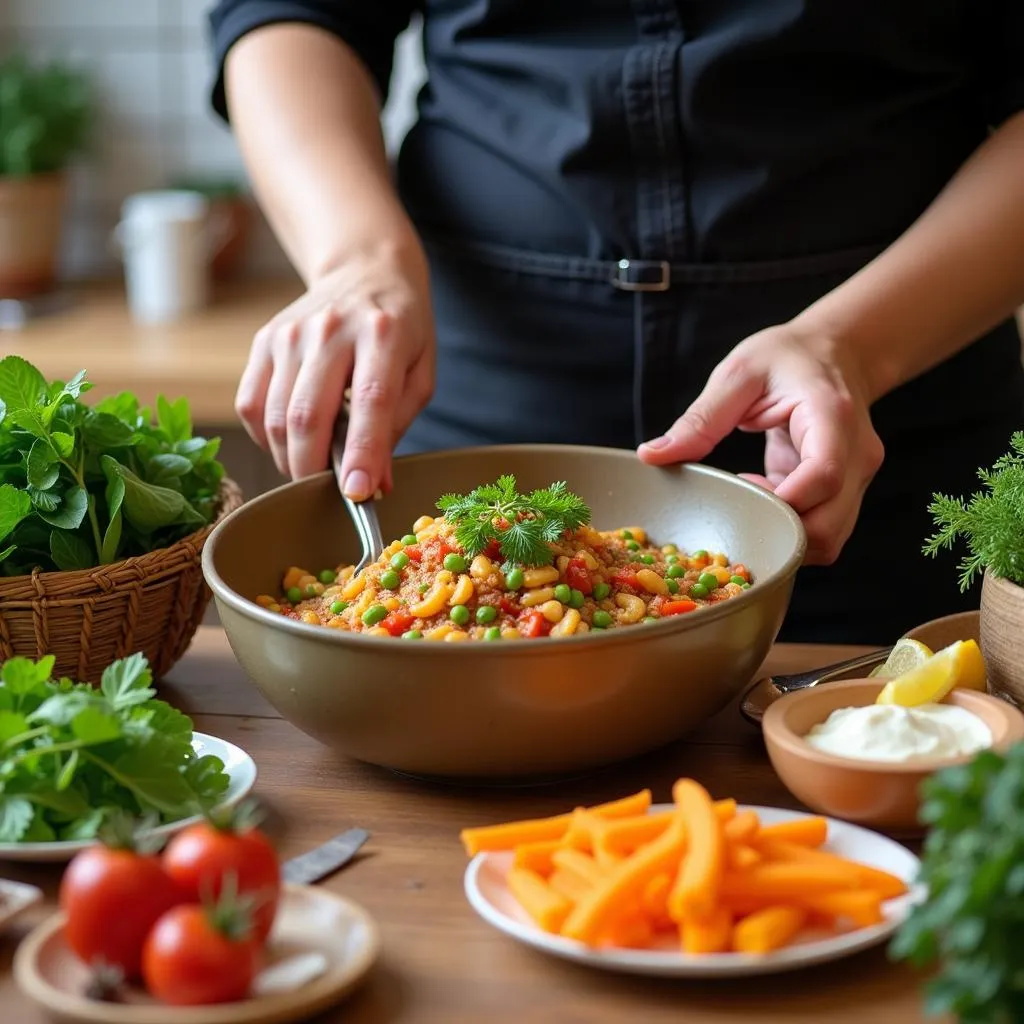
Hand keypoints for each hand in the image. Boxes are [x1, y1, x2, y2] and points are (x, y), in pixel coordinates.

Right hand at [234, 237, 433, 499]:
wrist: (365, 270)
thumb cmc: (401, 331)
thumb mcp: (419, 374)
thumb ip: (397, 427)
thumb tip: (373, 483)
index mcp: (383, 335)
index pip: (370, 401)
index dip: (362, 453)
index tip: (357, 493)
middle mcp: (331, 330)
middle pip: (308, 416)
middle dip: (313, 470)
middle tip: (326, 492)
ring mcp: (290, 334)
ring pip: (276, 418)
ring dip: (290, 458)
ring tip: (313, 466)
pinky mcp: (264, 341)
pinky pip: (251, 405)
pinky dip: (267, 437)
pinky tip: (290, 439)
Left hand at [636, 323, 884, 563]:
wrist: (836, 351)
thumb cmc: (787, 358)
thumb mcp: (738, 375)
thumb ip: (700, 419)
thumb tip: (652, 456)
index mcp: (832, 416)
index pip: (823, 477)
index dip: (780, 500)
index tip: (742, 490)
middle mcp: (857, 454)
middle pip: (829, 525)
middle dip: (777, 533)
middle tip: (738, 505)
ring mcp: (857, 478)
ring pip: (829, 539)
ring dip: (782, 537)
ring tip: (749, 501)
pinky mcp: (844, 493)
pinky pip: (821, 531)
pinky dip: (787, 531)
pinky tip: (760, 500)